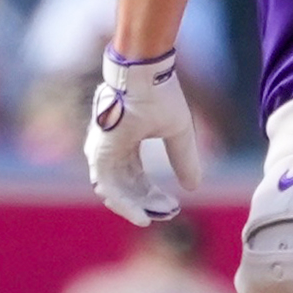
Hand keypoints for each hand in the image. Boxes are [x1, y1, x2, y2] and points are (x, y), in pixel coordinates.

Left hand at [84, 43, 201, 226]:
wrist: (145, 74)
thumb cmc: (160, 94)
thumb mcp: (178, 132)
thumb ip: (184, 158)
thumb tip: (193, 186)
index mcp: (127, 142)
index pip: (136, 178)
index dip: (154, 194)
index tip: (173, 206)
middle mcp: (112, 149)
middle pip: (127, 187)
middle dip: (148, 203)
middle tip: (169, 212)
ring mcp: (102, 151)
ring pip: (115, 191)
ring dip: (137, 207)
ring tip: (156, 217)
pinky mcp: (99, 153)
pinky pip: (108, 187)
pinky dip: (124, 204)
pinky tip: (142, 216)